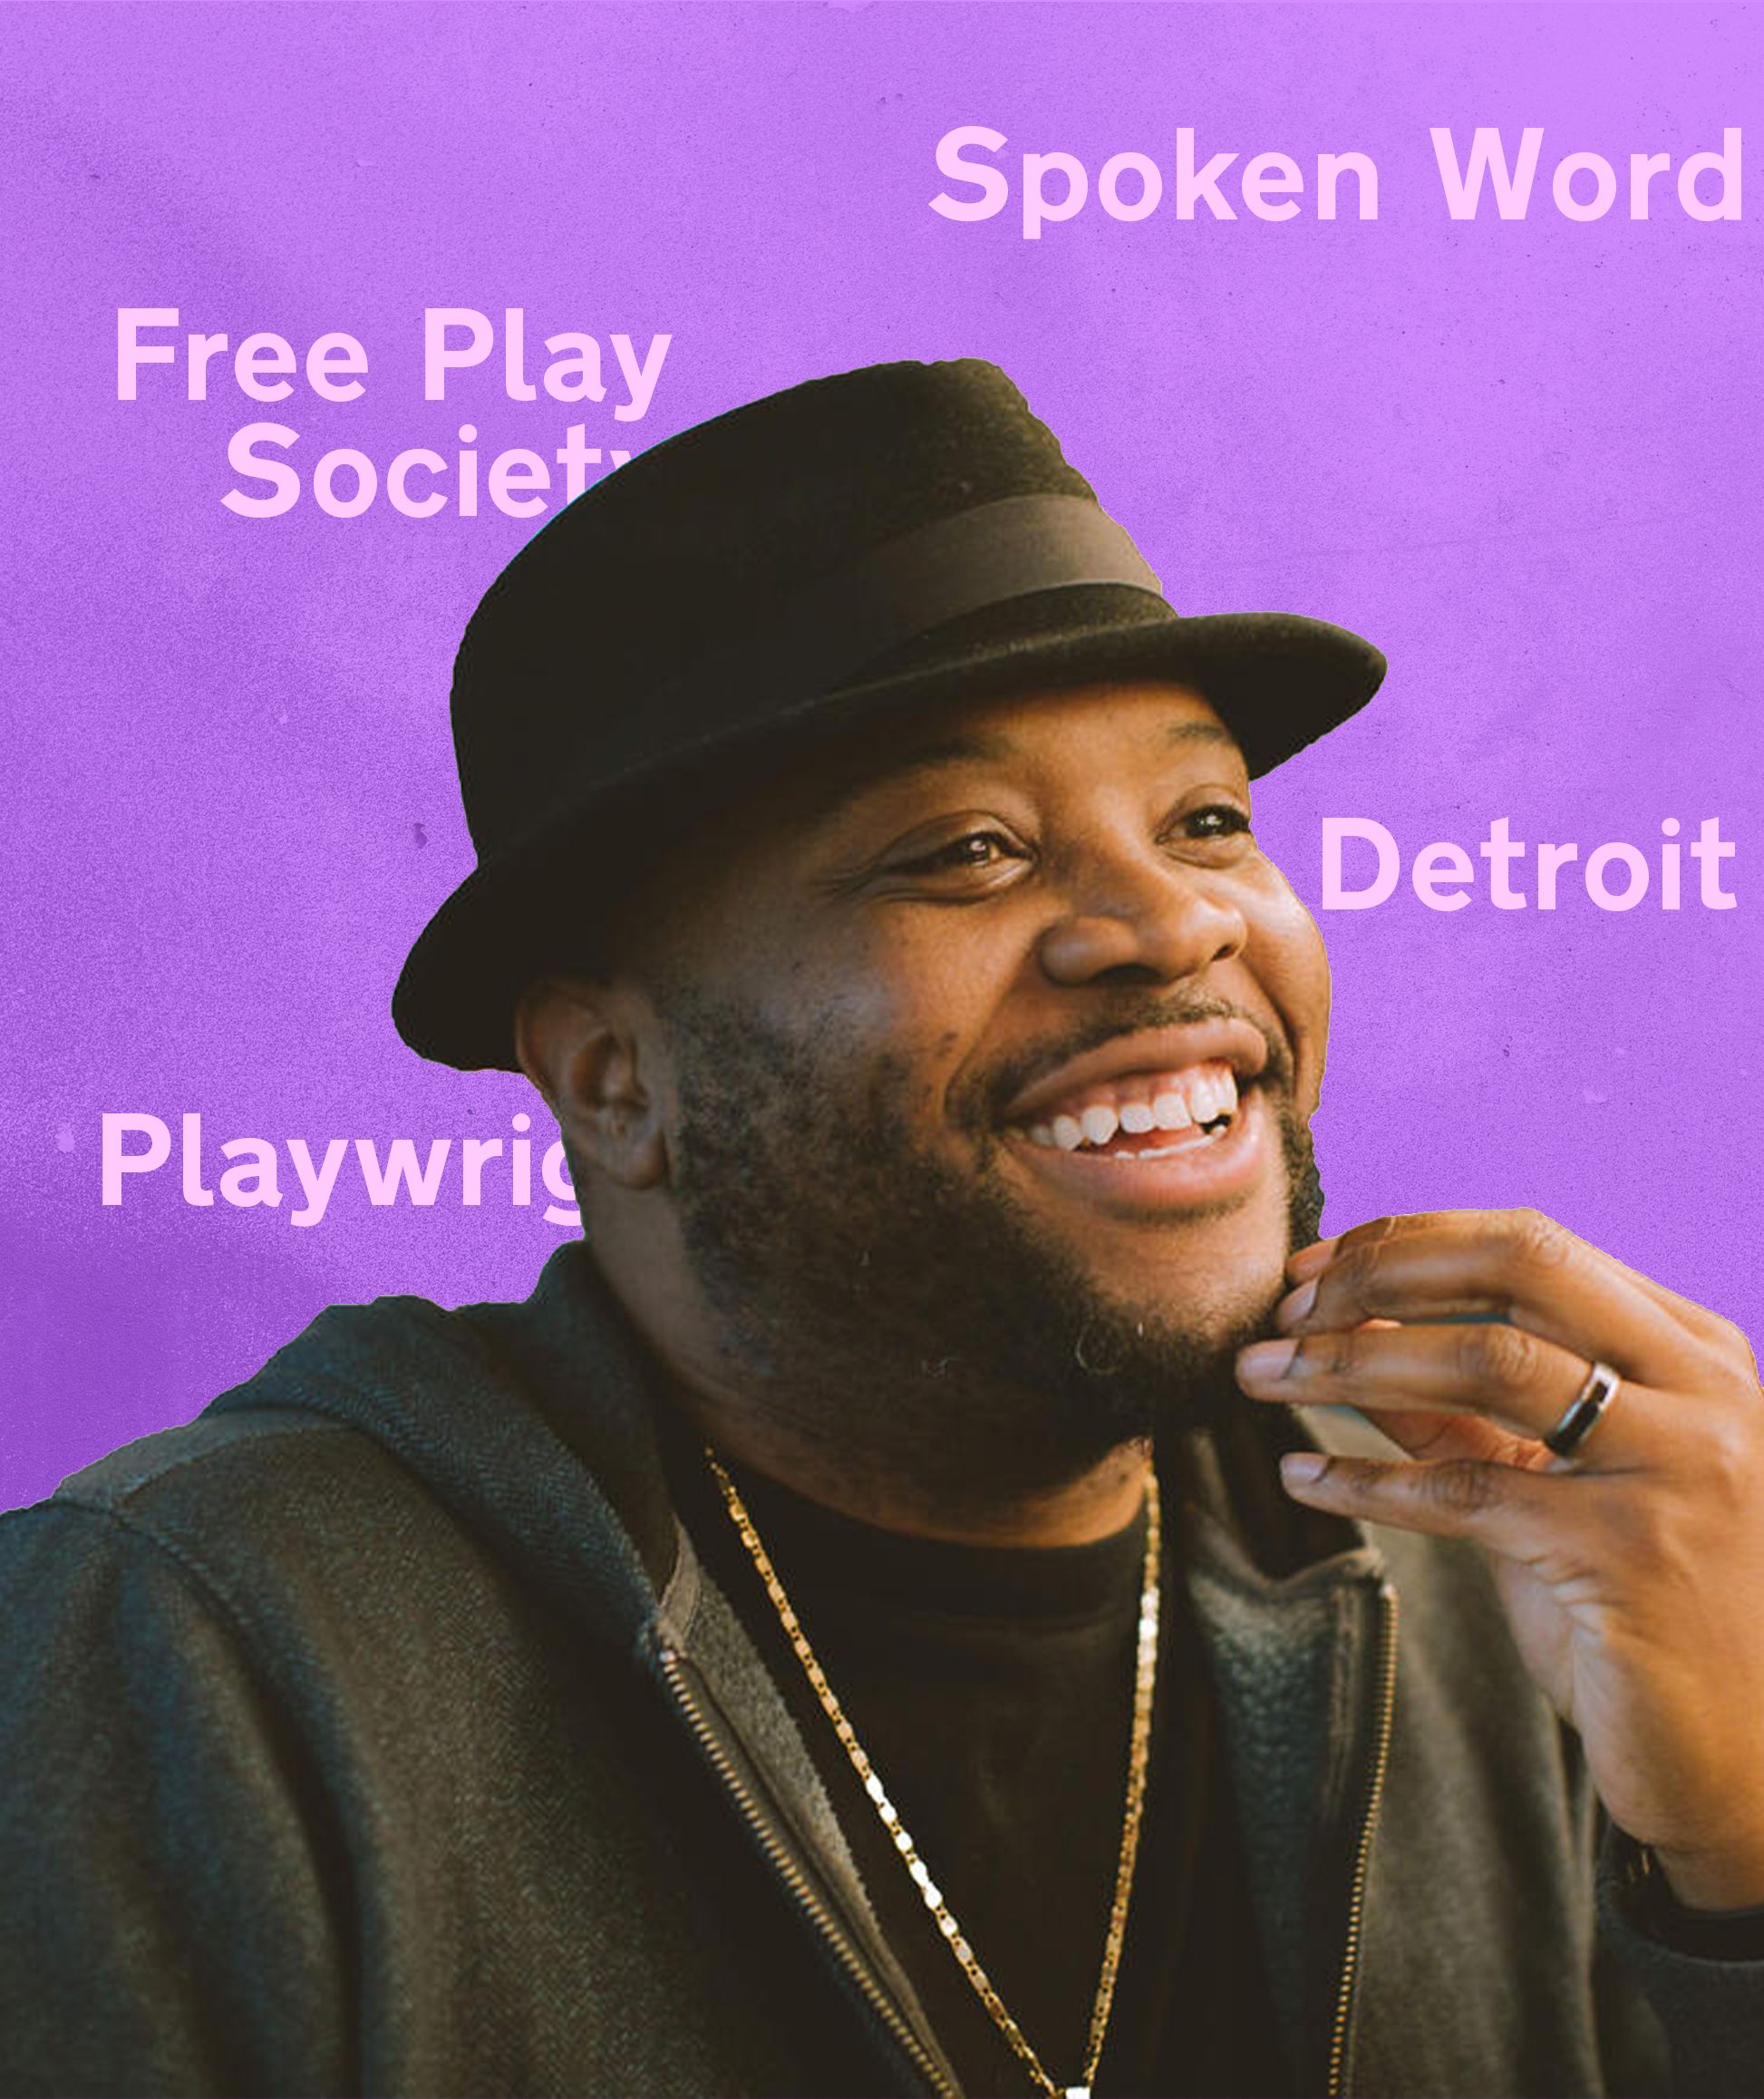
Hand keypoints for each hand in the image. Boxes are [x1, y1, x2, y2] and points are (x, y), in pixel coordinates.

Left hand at [1234, 1209, 1763, 1910]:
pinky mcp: (1632, 1554)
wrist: (1739, 1756)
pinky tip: (1302, 1478)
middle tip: (1281, 1315)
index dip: (1405, 1244)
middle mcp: (1699, 1388)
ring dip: (1351, 1362)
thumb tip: (1346, 1331)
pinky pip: (1466, 1491)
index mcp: (1688, 1348)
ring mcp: (1676, 1466)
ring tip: (1258, 1376)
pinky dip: (1367, 1479)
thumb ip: (1461, 1403)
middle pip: (1515, 1271)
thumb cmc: (1634, 1604)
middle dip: (1378, 1278)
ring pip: (1488, 1361)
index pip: (1529, 1245)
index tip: (1307, 1269)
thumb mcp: (1549, 1477)